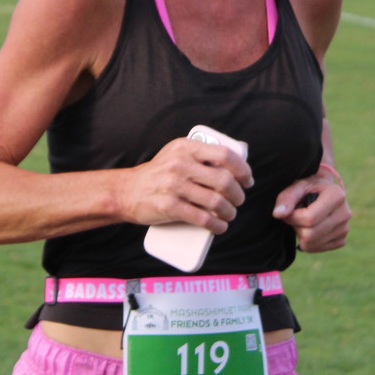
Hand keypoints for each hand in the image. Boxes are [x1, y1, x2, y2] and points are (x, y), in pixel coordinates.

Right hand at [118, 136, 253, 234]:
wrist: (127, 191)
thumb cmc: (159, 174)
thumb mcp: (177, 154)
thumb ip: (201, 154)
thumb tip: (236, 163)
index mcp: (186, 147)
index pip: (224, 155)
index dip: (242, 169)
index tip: (247, 180)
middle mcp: (180, 164)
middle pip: (224, 181)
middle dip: (238, 195)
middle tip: (238, 200)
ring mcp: (174, 186)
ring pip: (216, 201)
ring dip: (230, 212)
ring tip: (229, 214)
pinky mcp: (169, 207)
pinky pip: (202, 218)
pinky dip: (216, 225)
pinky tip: (220, 226)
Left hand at [272, 167, 350, 251]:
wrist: (322, 192)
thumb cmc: (307, 188)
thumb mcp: (296, 186)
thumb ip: (286, 198)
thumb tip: (278, 214)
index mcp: (336, 195)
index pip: (310, 218)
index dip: (293, 218)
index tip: (288, 211)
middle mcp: (345, 213)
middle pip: (310, 234)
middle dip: (296, 226)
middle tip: (295, 216)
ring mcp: (345, 228)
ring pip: (312, 244)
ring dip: (301, 234)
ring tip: (303, 220)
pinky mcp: (341, 240)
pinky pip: (317, 249)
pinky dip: (308, 242)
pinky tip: (309, 228)